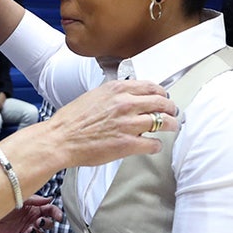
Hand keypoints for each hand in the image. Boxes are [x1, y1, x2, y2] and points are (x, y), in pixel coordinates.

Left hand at [0, 195, 61, 232]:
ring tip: (29, 229)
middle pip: (48, 225)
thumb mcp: (19, 197)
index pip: (50, 211)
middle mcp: (32, 220)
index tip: (58, 216)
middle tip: (39, 221)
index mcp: (34, 208)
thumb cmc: (0, 203)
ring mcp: (26, 230)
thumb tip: (50, 199)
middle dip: (47, 224)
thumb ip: (35, 199)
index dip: (56, 213)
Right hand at [43, 79, 179, 166]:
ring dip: (170, 125)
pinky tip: (153, 146)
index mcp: (117, 90)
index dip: (162, 93)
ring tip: (171, 128)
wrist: (60, 139)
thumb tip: (128, 97)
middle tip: (172, 113)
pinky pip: (154, 144)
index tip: (164, 97)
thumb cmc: (72, 120)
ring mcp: (129, 124)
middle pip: (162, 102)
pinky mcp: (128, 144)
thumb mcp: (94, 96)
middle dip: (171, 108)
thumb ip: (114, 95)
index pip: (151, 86)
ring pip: (164, 122)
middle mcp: (126, 104)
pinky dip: (156, 146)